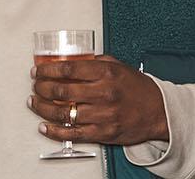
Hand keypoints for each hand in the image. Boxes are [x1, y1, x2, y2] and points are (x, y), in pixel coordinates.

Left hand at [29, 55, 168, 145]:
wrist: (160, 112)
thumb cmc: (139, 89)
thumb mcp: (118, 66)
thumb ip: (95, 62)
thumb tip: (70, 61)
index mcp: (106, 73)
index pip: (68, 69)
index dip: (48, 70)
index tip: (38, 70)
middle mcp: (103, 93)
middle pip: (61, 90)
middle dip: (41, 87)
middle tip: (35, 86)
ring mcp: (102, 115)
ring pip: (62, 113)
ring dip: (42, 108)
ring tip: (34, 103)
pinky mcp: (103, 132)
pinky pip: (72, 134)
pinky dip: (54, 131)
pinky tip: (44, 126)